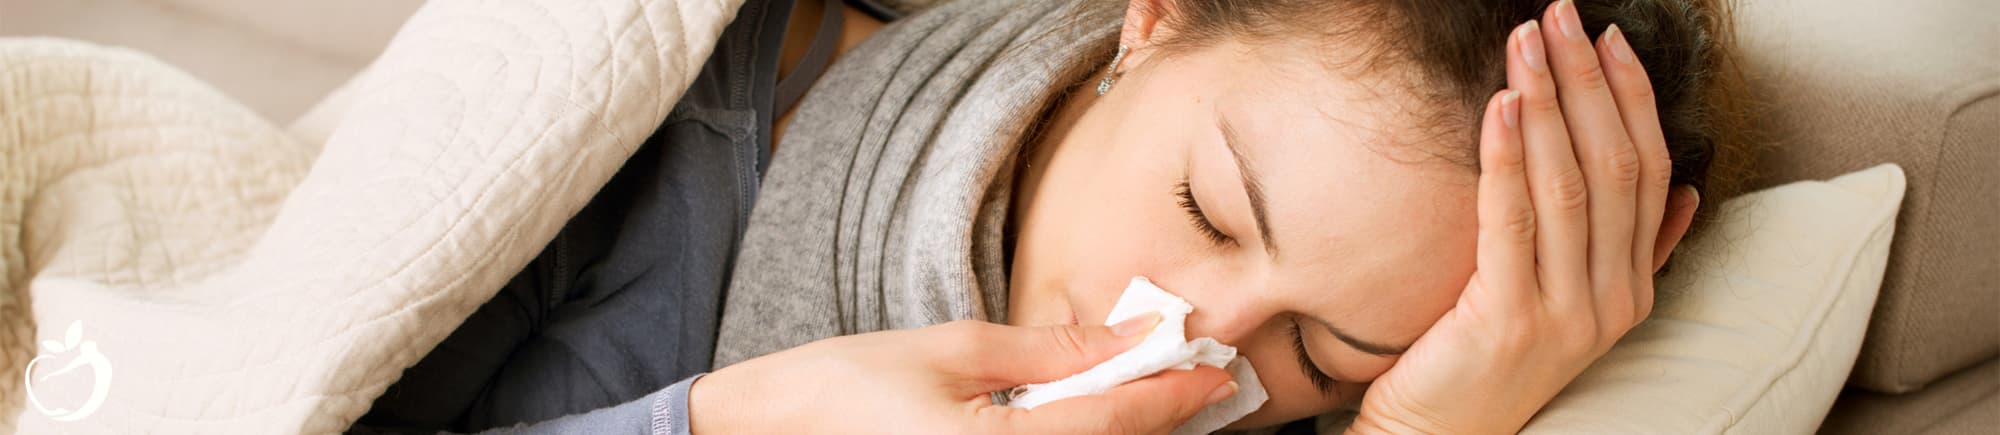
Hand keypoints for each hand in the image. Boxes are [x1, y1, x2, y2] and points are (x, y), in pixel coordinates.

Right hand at [690, 316, 1237, 434]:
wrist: (765, 432)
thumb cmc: (844, 386)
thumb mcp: (954, 350)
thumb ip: (1049, 351)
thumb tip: (1125, 338)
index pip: (1109, 425)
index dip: (1169, 397)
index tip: (1213, 371)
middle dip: (1153, 420)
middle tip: (1195, 380)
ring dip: (1115, 433)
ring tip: (1145, 397)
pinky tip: (1083, 417)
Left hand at [1349, 2, 1696, 432]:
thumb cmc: (1487, 361)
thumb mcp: (1568, 303)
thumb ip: (1629, 252)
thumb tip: (1682, 194)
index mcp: (1630, 288)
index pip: (1647, 171)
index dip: (1630, 99)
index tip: (1608, 39)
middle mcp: (1610, 300)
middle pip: (1614, 167)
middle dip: (1588, 83)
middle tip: (1562, 17)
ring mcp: (1565, 314)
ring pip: (1570, 186)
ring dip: (1548, 104)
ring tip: (1528, 43)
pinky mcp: (1508, 320)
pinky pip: (1513, 222)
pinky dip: (1508, 157)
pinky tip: (1501, 106)